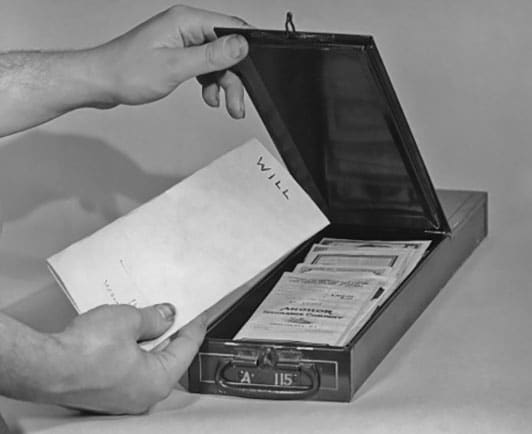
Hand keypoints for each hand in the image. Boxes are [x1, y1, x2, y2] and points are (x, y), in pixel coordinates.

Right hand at [48, 304, 205, 413]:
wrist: (44, 367)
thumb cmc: (84, 352)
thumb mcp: (129, 320)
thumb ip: (154, 317)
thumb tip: (166, 315)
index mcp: (158, 380)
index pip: (188, 348)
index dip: (195, 326)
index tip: (200, 313)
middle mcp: (144, 394)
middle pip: (169, 357)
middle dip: (172, 332)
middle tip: (175, 311)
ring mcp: (124, 396)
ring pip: (148, 363)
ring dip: (150, 340)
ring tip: (150, 317)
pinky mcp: (106, 392)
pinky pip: (129, 368)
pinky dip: (133, 350)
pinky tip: (127, 332)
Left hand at [95, 4, 249, 117]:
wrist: (100, 82)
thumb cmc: (126, 72)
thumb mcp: (175, 66)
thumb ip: (210, 56)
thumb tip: (240, 45)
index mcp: (186, 21)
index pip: (231, 28)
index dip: (245, 52)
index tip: (253, 73)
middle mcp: (185, 27)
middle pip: (226, 49)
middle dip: (234, 77)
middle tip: (236, 103)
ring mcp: (180, 41)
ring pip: (215, 61)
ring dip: (222, 84)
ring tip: (223, 104)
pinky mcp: (176, 54)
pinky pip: (203, 67)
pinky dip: (209, 84)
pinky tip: (208, 97)